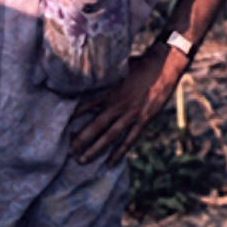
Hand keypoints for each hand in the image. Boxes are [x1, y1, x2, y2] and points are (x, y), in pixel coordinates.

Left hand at [70, 45, 186, 164]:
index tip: (61, 123)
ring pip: (110, 136)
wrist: (165, 66)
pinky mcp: (144, 120)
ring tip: (81, 160)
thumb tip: (90, 68)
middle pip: (96, 125)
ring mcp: (131, 114)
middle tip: (67, 151)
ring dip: (95, 149)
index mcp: (111, 90)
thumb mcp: (120, 65)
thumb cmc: (142, 63)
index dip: (74, 114)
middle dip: (81, 139)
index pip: (88, 104)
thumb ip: (106, 72)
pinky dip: (119, 152)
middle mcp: (119, 104)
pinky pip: (129, 140)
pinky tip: (110, 163)